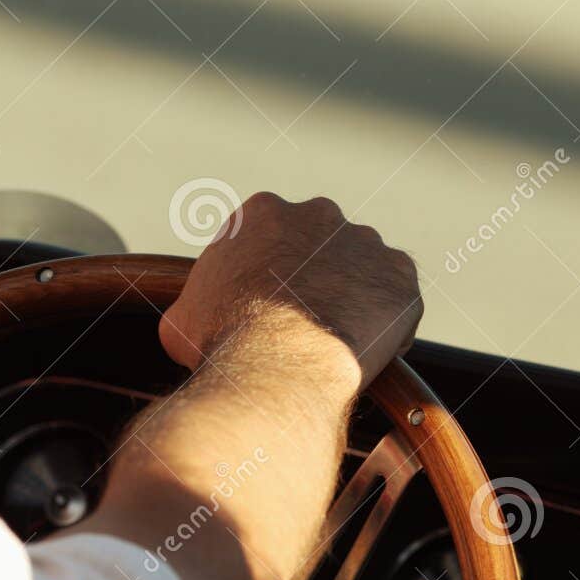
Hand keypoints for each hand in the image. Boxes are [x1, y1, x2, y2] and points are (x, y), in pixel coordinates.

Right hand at [159, 192, 421, 386]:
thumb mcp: (181, 320)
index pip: (268, 237)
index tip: (263, 305)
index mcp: (260, 213)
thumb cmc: (221, 342)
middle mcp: (317, 214)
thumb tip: (190, 322)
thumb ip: (194, 306)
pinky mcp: (399, 275)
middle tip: (300, 320)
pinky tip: (364, 350)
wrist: (276, 366)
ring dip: (351, 295)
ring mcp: (363, 242)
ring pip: (360, 268)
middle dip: (312, 276)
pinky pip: (395, 298)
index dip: (266, 275)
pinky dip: (385, 321)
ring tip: (333, 340)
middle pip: (318, 244)